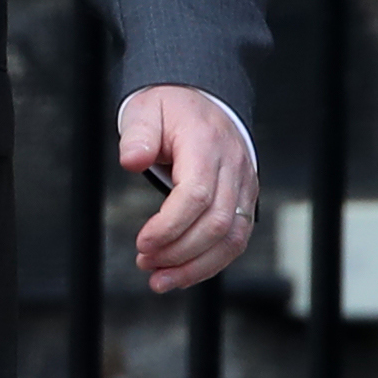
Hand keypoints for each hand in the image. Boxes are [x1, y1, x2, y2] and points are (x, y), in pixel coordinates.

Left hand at [119, 84, 257, 294]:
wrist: (200, 98)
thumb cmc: (169, 106)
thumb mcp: (145, 109)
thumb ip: (137, 135)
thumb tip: (131, 160)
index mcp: (207, 144)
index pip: (197, 195)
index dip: (170, 226)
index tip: (142, 243)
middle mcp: (234, 166)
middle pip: (217, 223)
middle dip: (179, 252)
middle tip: (145, 263)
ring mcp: (245, 184)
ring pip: (233, 238)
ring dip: (196, 266)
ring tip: (160, 279)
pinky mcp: (246, 199)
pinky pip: (236, 239)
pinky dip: (211, 262)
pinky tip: (183, 272)